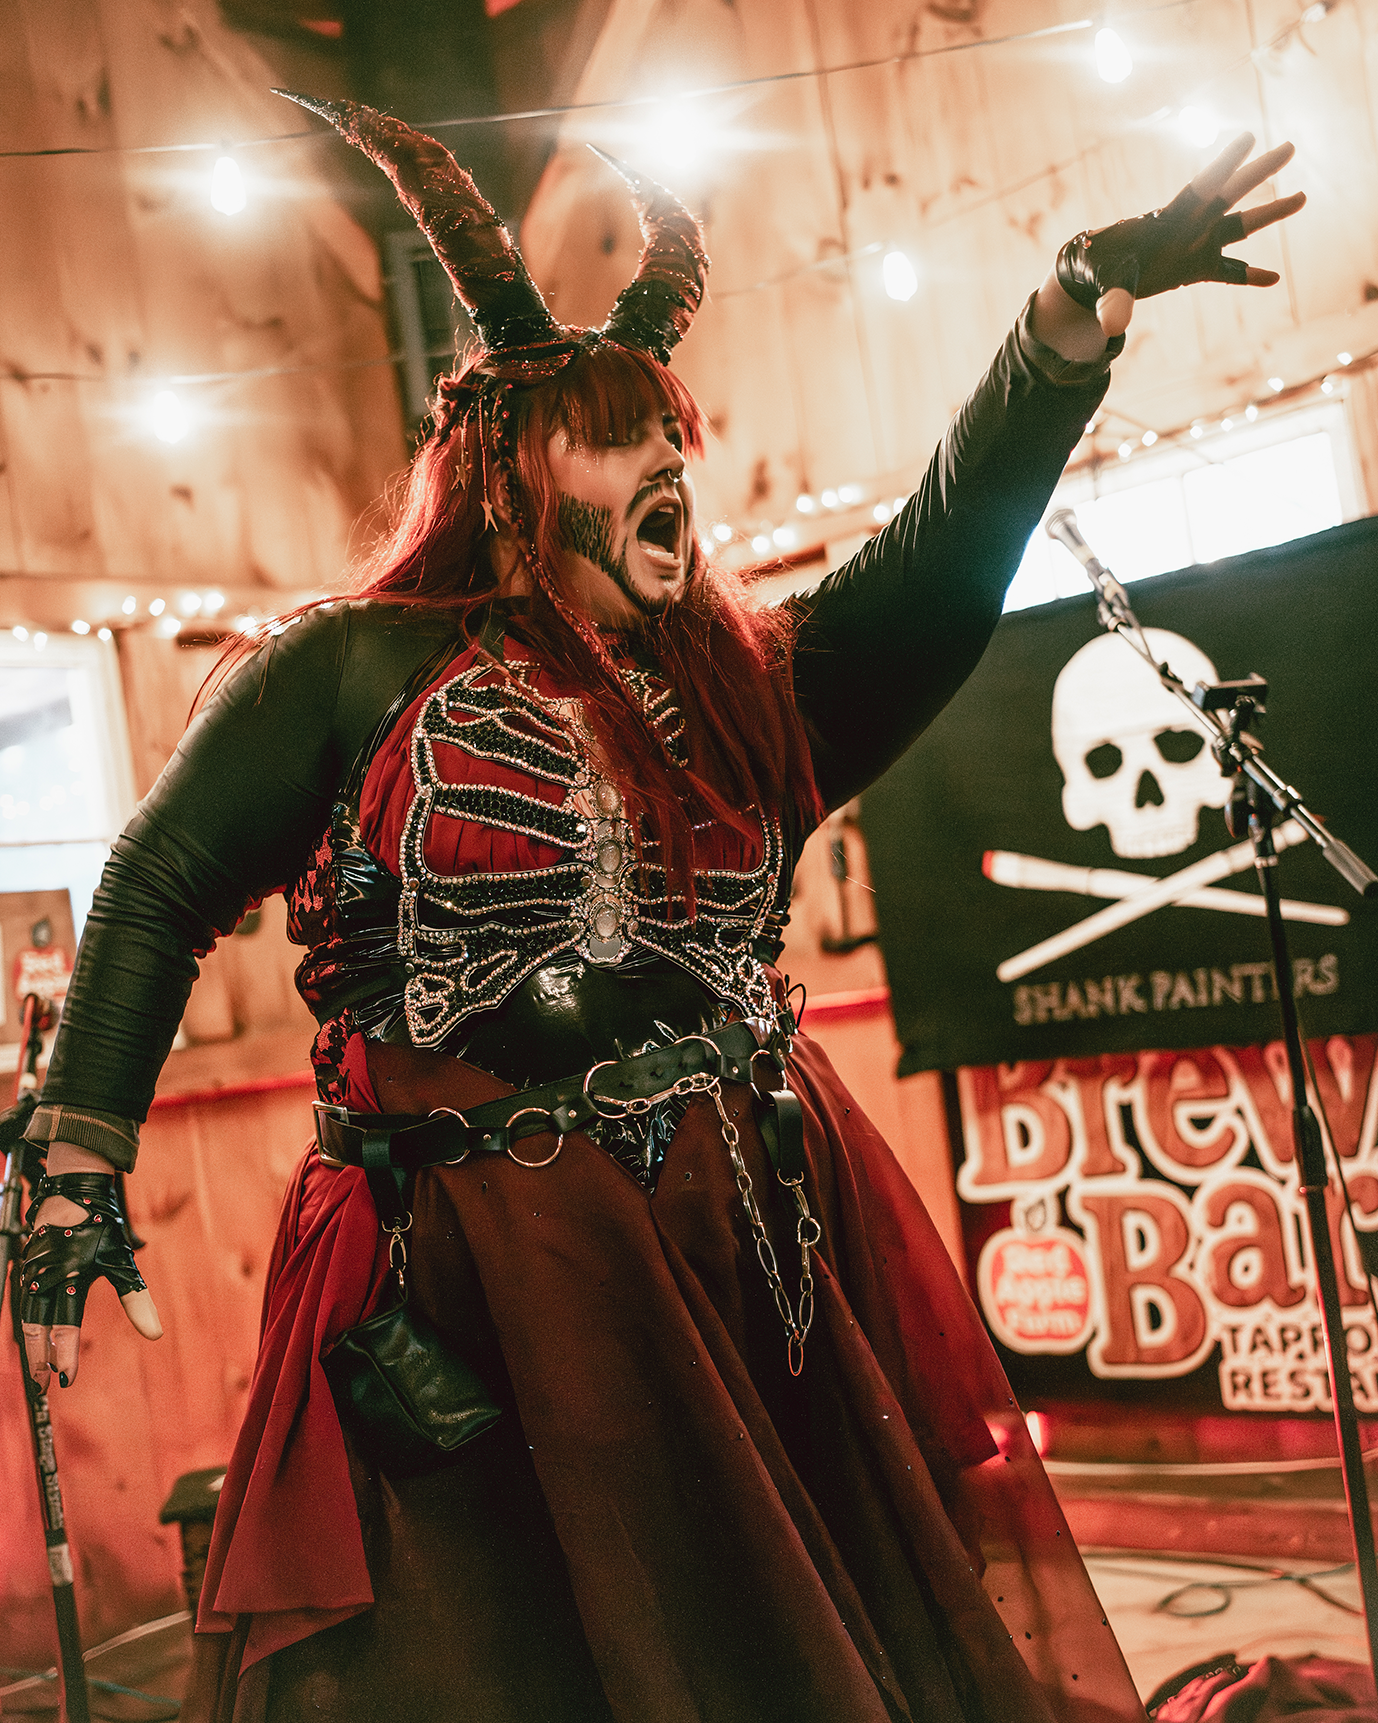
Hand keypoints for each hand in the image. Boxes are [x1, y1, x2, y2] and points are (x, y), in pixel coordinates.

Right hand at [20, 1148, 160, 1389]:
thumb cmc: (102, 1226)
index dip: (65, 1355)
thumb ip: (137, 1300)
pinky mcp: (27, 1266)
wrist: (75, 1189)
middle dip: (39, 1358)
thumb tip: (155, 1335)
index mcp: (70, 1277)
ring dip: (31, 1343)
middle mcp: (46, 1276)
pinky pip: (23, 1300)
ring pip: (26, 1315)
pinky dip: (27, 1322)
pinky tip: (32, 1336)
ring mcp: (32, 1271)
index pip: (65, 1326)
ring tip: (37, 1368)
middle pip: (36, 1327)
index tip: (67, 1379)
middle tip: (43, 1385)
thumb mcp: (123, 1261)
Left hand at [1058, 133, 1304, 339]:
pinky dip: (1249, 275)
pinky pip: (1228, 271)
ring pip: (1238, 227)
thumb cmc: (1099, 269)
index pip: (1199, 190)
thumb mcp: (1105, 283)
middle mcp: (1188, 228)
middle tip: (1289, 146)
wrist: (1095, 273)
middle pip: (1230, 196)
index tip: (1246, 138)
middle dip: (1258, 173)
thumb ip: (1113, 300)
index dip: (1223, 166)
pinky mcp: (1195, 268)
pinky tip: (1274, 278)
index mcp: (1167, 221)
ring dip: (1269, 213)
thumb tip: (1112, 325)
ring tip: (1302, 196)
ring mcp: (1195, 246)